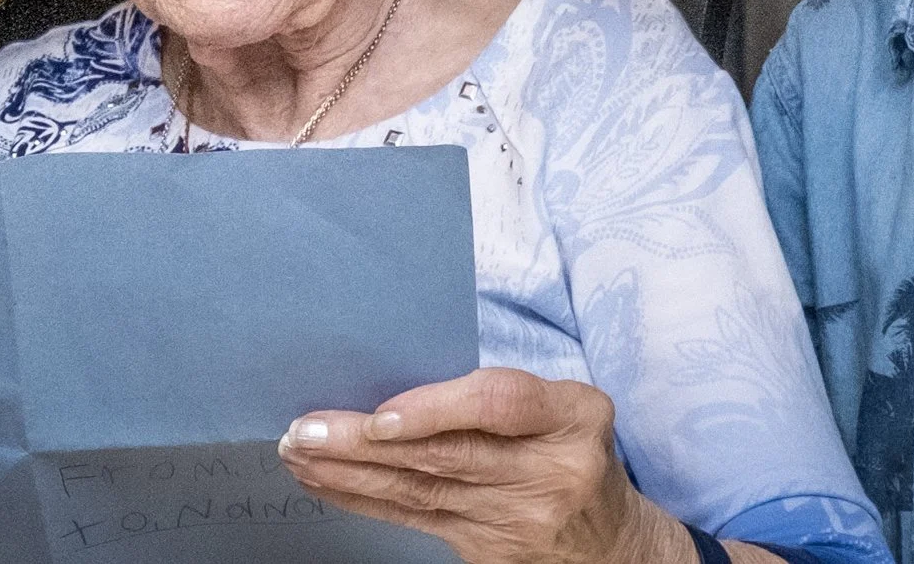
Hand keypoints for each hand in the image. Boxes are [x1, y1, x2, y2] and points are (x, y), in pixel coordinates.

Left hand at [275, 367, 692, 563]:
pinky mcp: (488, 552)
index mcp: (572, 417)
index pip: (501, 405)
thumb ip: (500, 391)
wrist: (613, 541)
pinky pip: (415, 520)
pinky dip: (362, 499)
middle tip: (307, 428)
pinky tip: (324, 482)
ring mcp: (518, 520)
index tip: (382, 413)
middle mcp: (548, 472)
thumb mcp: (565, 405)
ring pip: (421, 492)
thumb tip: (395, 369)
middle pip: (446, 457)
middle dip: (365, 443)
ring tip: (300, 450)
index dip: (436, 409)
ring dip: (349, 472)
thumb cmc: (572, 449)